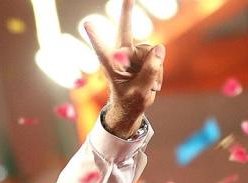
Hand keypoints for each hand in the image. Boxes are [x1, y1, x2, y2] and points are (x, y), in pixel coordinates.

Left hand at [83, 0, 164, 137]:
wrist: (132, 106)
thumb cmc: (130, 101)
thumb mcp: (141, 91)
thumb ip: (150, 71)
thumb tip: (160, 47)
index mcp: (110, 66)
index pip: (102, 50)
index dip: (96, 38)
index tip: (87, 23)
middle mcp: (120, 55)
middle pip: (126, 31)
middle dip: (126, 11)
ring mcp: (132, 53)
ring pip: (150, 50)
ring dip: (154, 68)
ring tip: (148, 85)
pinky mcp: (142, 54)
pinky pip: (157, 55)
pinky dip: (158, 69)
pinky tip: (151, 81)